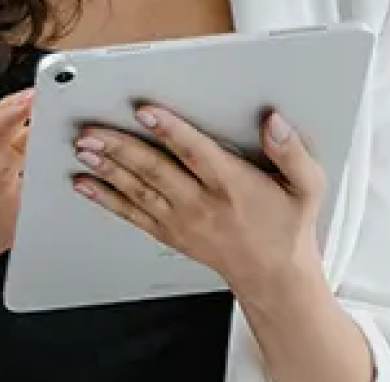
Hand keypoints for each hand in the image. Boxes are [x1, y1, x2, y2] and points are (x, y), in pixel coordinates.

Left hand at [70, 107, 324, 299]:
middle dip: (120, 148)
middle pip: (155, 171)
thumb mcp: (307, 187)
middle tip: (91, 130)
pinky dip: (106, 198)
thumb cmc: (286, 227)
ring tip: (82, 149)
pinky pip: (132, 215)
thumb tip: (273, 122)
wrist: (273, 278)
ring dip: (106, 169)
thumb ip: (292, 152)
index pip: (196, 153)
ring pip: (137, 190)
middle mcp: (202, 203)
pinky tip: (85, 183)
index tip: (146, 112)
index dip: (170, 131)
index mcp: (232, 186)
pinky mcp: (169, 232)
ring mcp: (182, 220)